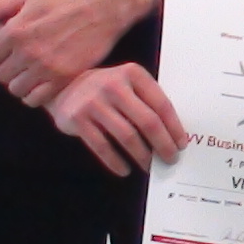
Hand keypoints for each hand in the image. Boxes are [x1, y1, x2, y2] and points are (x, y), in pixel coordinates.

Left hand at [0, 0, 133, 106]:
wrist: (102, 7)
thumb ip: (0, 7)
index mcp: (15, 30)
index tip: (6, 54)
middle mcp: (27, 51)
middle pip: (1, 75)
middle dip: (8, 70)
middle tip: (20, 64)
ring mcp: (45, 67)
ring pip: (16, 89)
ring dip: (21, 84)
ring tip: (31, 75)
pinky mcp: (63, 78)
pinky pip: (36, 99)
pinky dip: (34, 95)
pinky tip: (41, 85)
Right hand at [47, 61, 186, 173]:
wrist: (62, 86)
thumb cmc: (105, 89)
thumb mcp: (127, 83)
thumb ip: (147, 100)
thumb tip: (173, 135)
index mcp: (132, 74)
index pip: (161, 104)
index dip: (174, 127)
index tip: (181, 144)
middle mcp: (113, 85)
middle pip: (148, 122)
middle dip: (163, 145)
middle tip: (170, 159)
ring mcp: (93, 101)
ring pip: (127, 136)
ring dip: (142, 156)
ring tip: (148, 166)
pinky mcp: (77, 118)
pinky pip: (102, 147)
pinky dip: (116, 162)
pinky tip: (125, 169)